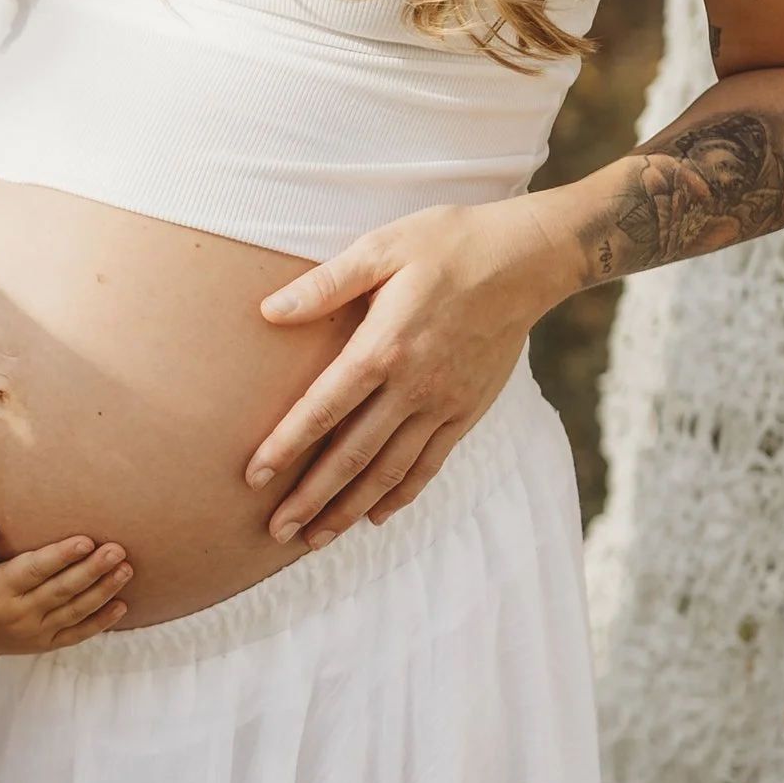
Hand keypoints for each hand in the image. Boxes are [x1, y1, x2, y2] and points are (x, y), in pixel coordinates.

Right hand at [0, 526, 131, 663]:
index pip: (35, 571)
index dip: (61, 556)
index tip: (86, 541)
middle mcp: (21, 612)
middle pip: (62, 589)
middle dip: (92, 570)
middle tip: (117, 550)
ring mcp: (36, 630)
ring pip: (75, 610)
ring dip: (103, 591)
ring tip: (126, 569)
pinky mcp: (46, 643)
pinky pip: (77, 634)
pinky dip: (101, 622)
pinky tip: (122, 605)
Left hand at [246, 194, 575, 547]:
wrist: (529, 260)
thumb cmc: (450, 243)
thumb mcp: (383, 247)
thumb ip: (325, 285)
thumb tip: (269, 310)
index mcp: (383, 346)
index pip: (323, 408)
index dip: (286, 446)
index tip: (254, 476)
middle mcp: (413, 387)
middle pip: (352, 455)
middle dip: (311, 497)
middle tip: (275, 531)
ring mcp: (443, 404)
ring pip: (389, 471)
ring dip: (349, 508)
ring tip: (315, 539)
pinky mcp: (468, 411)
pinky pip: (429, 464)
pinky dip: (400, 494)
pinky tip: (375, 515)